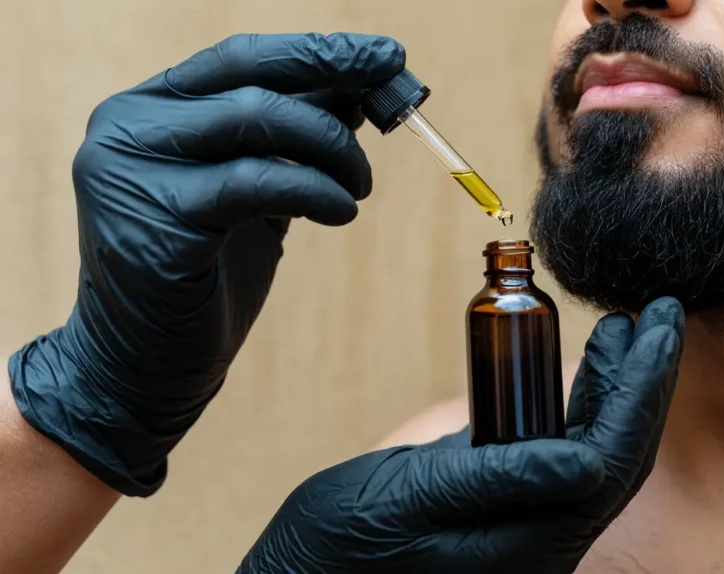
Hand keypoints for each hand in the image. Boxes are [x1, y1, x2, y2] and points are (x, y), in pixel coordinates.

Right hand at [7, 33, 404, 495]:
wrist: (145, 366)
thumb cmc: (204, 276)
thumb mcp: (254, 192)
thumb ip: (291, 139)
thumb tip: (360, 89)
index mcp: (148, 112)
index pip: (240, 58)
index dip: (318, 52)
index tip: (386, 54)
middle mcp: (127, 129)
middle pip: (252, 79)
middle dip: (336, 82)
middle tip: (397, 101)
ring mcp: (132, 172)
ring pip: (258, 119)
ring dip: (333, 148)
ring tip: (360, 186)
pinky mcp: (155, 221)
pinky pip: (259, 182)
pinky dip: (317, 189)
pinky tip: (343, 210)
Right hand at [237, 297, 684, 573]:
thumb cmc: (344, 546)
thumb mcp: (417, 499)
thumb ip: (503, 479)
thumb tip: (590, 461)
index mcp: (537, 541)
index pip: (614, 454)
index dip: (644, 387)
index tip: (660, 323)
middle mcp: (545, 536)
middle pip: (618, 449)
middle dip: (645, 380)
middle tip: (662, 312)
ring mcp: (527, 522)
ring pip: (594, 447)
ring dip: (613, 386)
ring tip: (623, 328)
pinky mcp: (503, 503)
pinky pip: (559, 449)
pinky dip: (574, 404)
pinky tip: (578, 369)